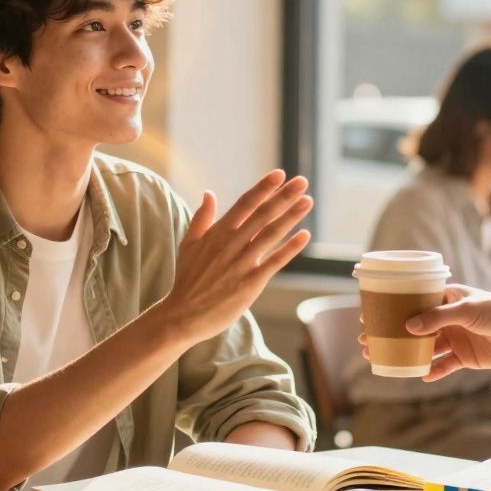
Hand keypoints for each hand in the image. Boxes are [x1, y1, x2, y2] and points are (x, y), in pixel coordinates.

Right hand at [160, 170, 311, 345]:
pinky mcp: (250, 284)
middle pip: (262, 215)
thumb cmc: (187, 280)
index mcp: (217, 233)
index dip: (263, 188)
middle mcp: (231, 244)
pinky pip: (274, 262)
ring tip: (308, 201)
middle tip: (302, 181)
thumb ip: (201, 218)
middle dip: (283, 196)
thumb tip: (208, 193)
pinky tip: (304, 235)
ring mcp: (241, 264)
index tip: (279, 174)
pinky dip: (290, 248)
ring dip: (291, 216)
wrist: (182, 315)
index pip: (244, 204)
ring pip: (270, 234)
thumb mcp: (189, 244)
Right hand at [358, 285, 490, 381]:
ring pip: (425, 348)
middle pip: (412, 328)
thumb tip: (409, 328)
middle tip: (367, 343)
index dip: (390, 309)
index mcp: (445, 299)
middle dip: (390, 335)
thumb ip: (438, 318)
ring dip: (406, 354)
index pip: (411, 303)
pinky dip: (433, 371)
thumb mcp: (467, 309)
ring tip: (384, 360)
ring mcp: (456, 338)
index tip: (368, 316)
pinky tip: (419, 376)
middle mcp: (447, 319)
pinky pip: (444, 366)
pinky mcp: (466, 357)